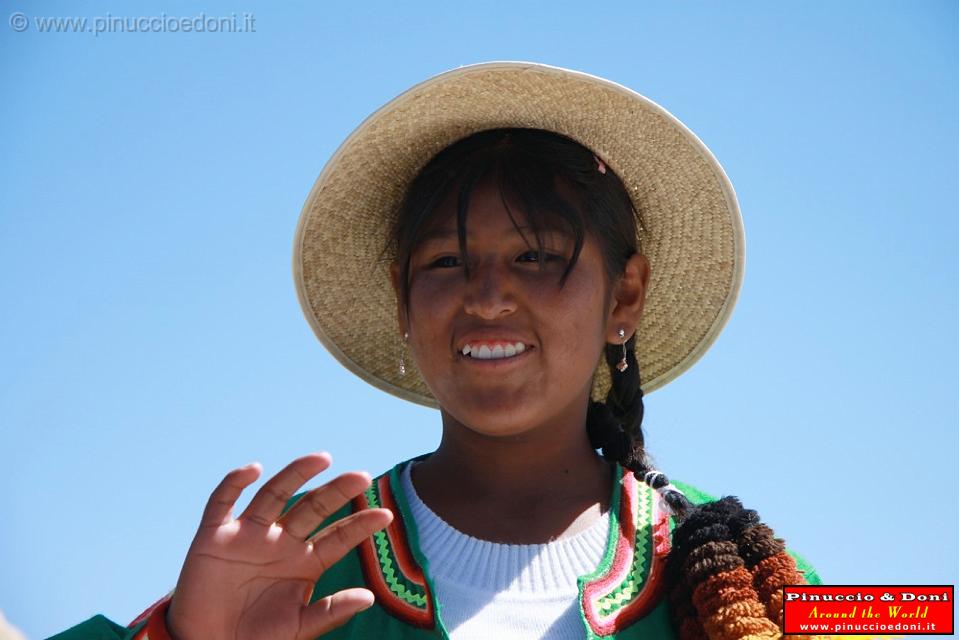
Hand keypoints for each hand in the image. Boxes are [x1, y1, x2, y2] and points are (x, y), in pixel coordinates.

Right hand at [166, 453, 392, 639]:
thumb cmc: (257, 638)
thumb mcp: (298, 627)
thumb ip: (330, 612)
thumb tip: (369, 597)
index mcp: (304, 561)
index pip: (337, 537)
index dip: (360, 525)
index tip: (385, 516)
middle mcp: (280, 541)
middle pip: (312, 508)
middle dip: (336, 492)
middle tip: (362, 477)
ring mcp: (248, 534)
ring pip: (274, 495)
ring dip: (296, 474)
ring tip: (322, 458)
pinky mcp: (214, 535)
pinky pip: (223, 502)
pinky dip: (235, 483)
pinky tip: (253, 470)